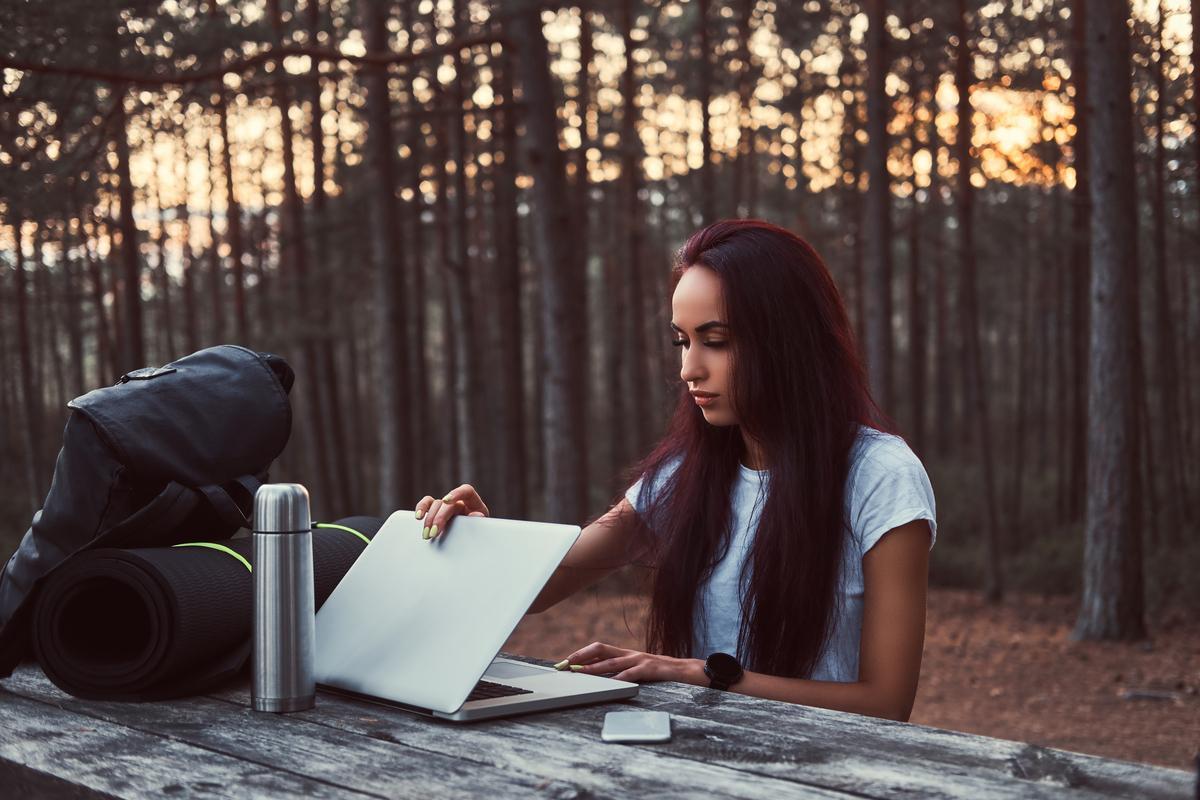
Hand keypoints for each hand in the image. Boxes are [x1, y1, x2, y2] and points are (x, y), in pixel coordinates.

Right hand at [413, 484, 489, 539]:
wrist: (474, 540)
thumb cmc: (479, 532)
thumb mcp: (483, 528)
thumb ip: (479, 521)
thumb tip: (476, 515)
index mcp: (473, 503)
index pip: (466, 491)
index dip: (456, 493)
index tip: (447, 501)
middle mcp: (459, 502)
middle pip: (446, 503)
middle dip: (439, 518)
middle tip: (434, 533)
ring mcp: (447, 505)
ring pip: (435, 504)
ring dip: (429, 519)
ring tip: (427, 534)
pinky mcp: (437, 511)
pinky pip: (427, 504)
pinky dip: (421, 509)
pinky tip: (418, 518)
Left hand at [560, 641, 703, 684]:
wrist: (690, 671)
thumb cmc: (663, 673)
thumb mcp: (640, 671)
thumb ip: (623, 672)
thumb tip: (601, 679)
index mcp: (627, 654)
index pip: (598, 649)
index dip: (580, 654)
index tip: (564, 662)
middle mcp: (631, 654)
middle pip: (600, 649)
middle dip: (581, 656)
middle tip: (564, 664)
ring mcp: (641, 660)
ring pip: (613, 661)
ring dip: (594, 667)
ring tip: (579, 673)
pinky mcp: (652, 669)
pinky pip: (633, 673)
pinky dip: (620, 678)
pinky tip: (610, 683)